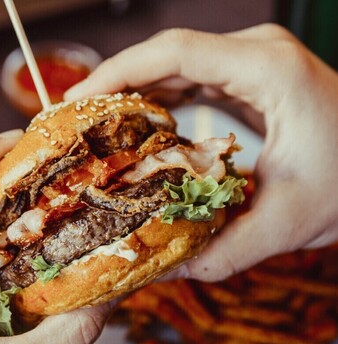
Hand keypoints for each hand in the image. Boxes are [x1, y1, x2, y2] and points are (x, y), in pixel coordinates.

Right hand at [66, 24, 337, 281]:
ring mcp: (252, 64)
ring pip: (175, 68)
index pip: (174, 53)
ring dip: (134, 95)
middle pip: (166, 56)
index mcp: (267, 71)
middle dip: (116, 87)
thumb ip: (221, 250)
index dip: (118, 72)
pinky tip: (139, 130)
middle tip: (78, 124)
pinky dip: (159, 102)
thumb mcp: (287, 224)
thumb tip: (163, 268)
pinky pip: (191, 82)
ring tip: (99, 129)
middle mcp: (256, 55)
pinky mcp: (248, 81)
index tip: (79, 101)